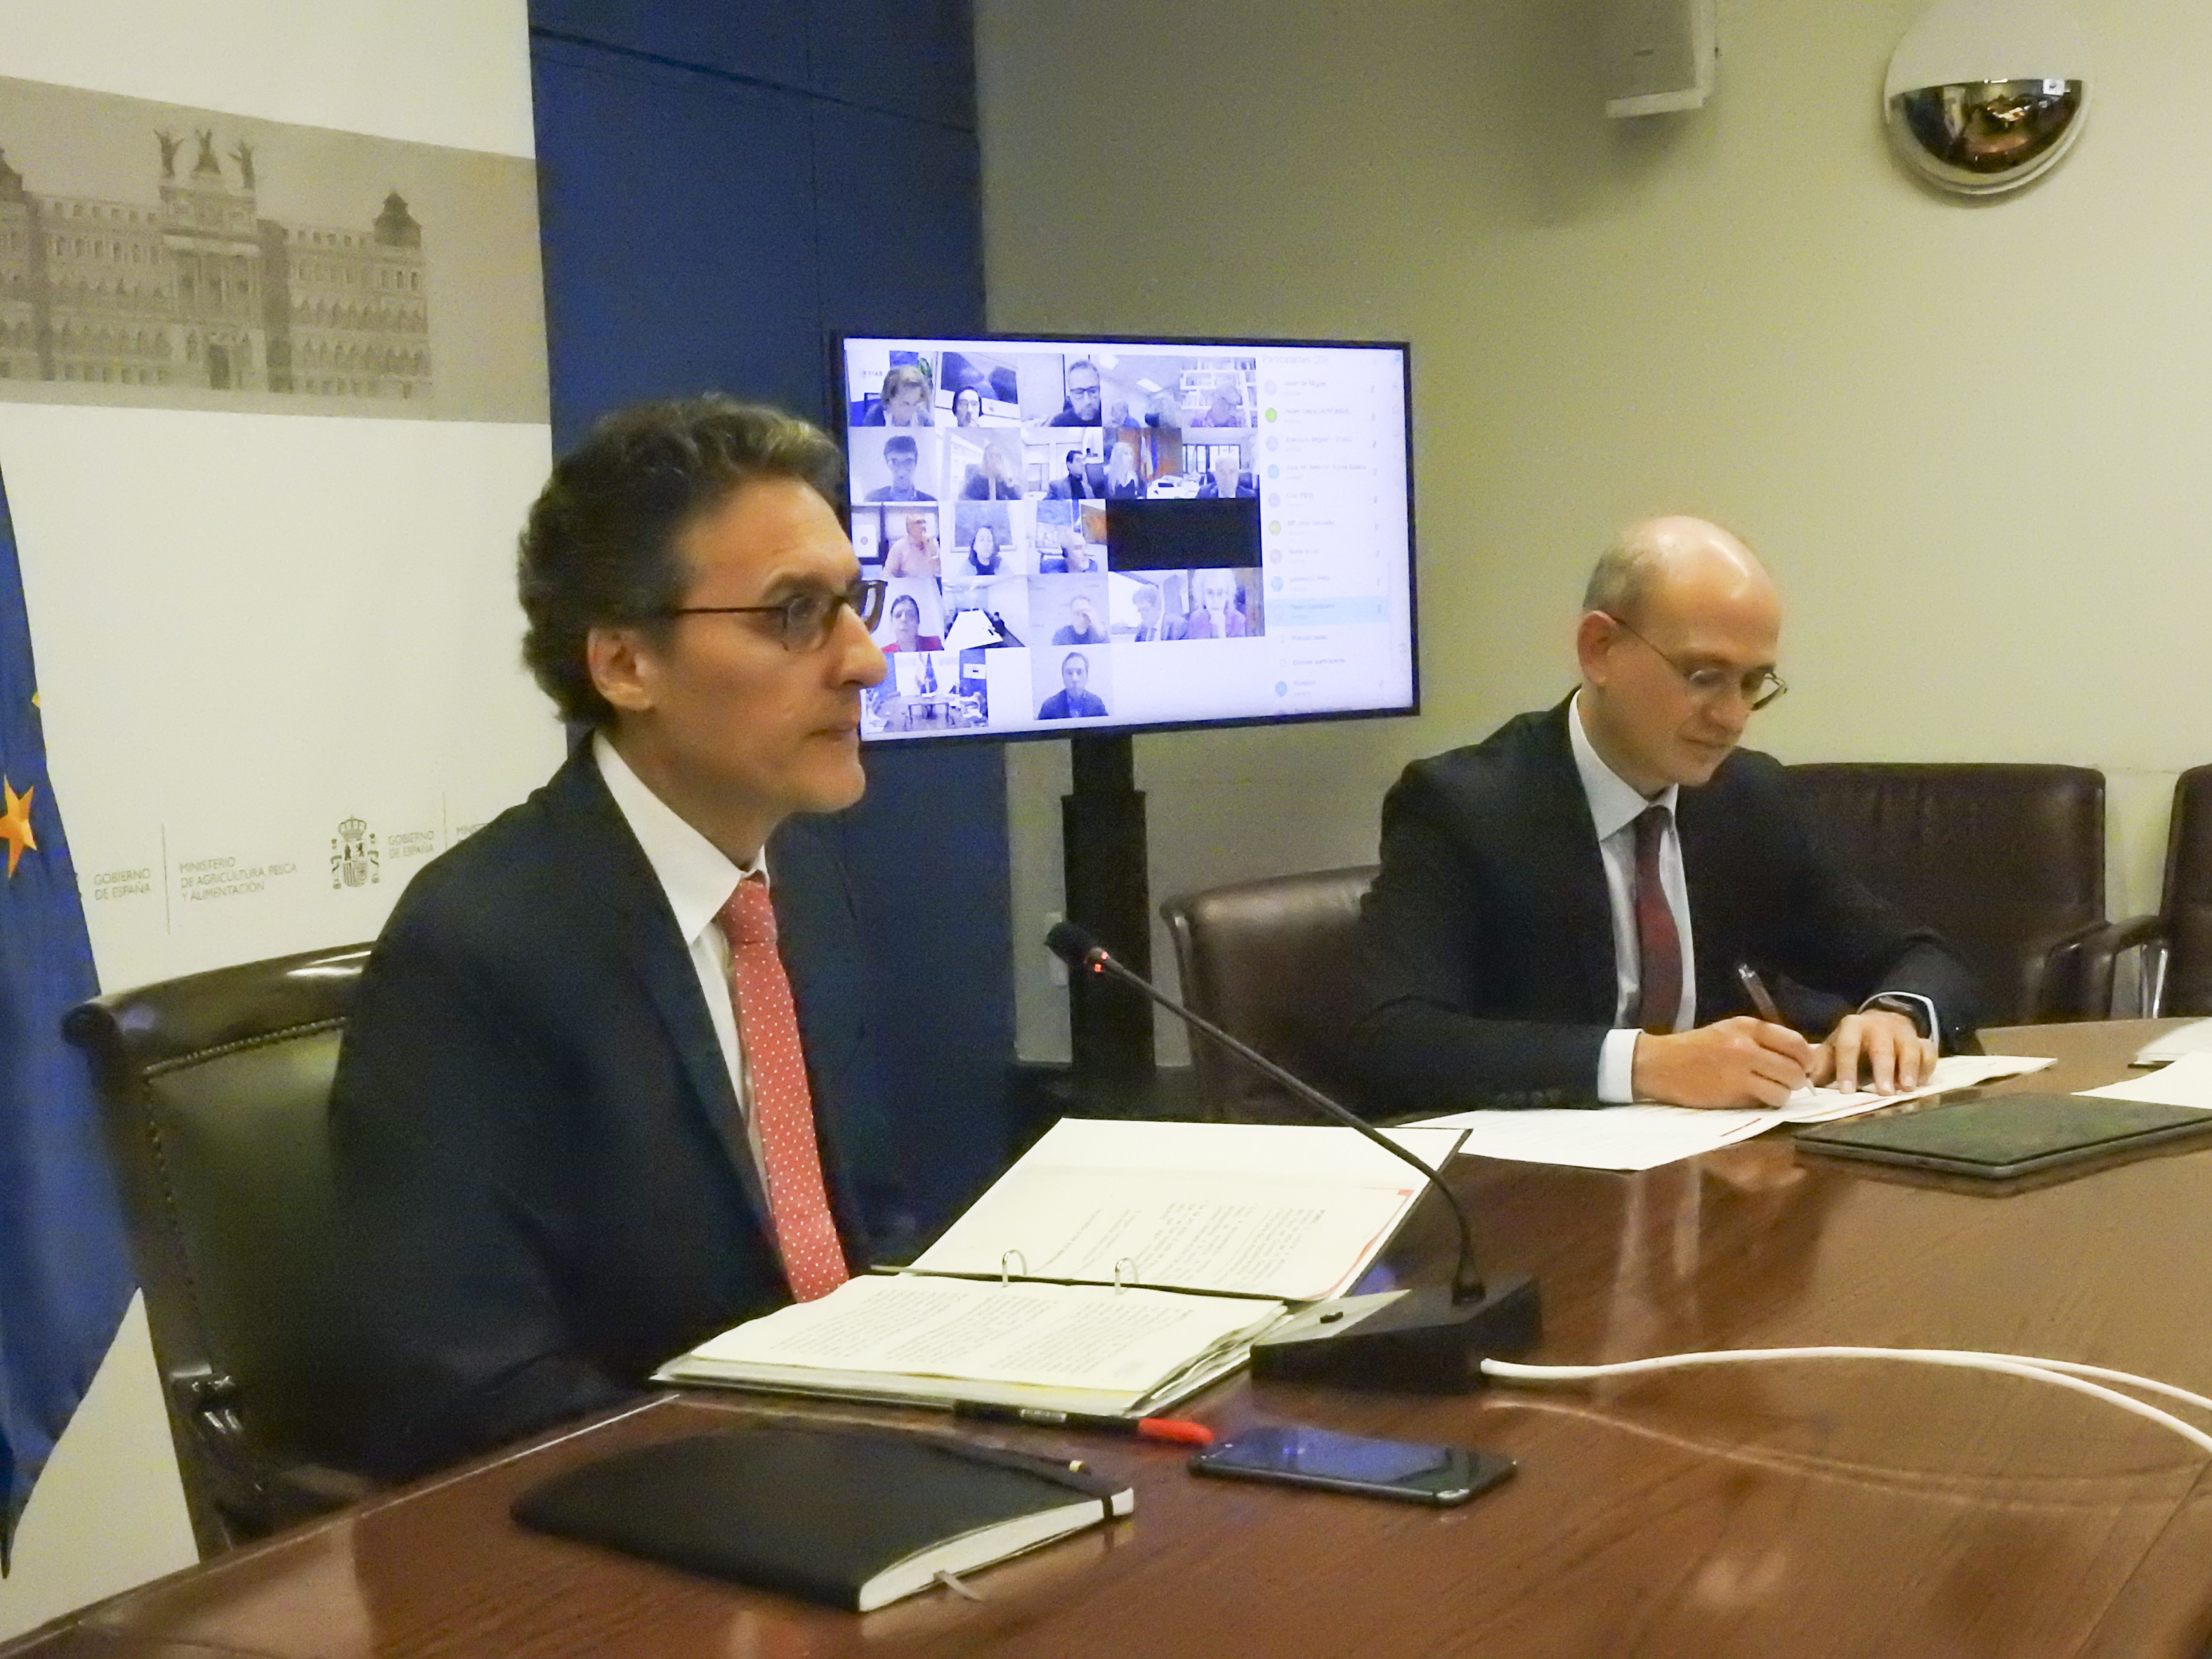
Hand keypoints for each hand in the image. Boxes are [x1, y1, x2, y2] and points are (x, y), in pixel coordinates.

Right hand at [1631, 1017, 1816, 1108]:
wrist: (1660, 1064)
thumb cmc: (1695, 1048)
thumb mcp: (1729, 1031)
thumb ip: (1761, 1041)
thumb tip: (1797, 1059)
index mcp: (1748, 1027)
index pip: (1796, 1043)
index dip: (1807, 1059)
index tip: (1804, 1067)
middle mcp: (1747, 1046)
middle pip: (1796, 1068)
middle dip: (1798, 1080)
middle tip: (1788, 1083)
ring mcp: (1740, 1071)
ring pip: (1785, 1089)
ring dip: (1782, 1094)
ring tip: (1769, 1092)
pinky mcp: (1733, 1094)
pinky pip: (1767, 1102)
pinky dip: (1767, 1104)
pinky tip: (1754, 1099)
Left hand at [1813, 1011, 1934, 1094]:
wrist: (1882, 1021)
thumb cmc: (1854, 1041)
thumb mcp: (1835, 1046)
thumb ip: (1823, 1063)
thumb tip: (1807, 1081)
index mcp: (1853, 1026)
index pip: (1847, 1046)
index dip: (1846, 1068)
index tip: (1847, 1091)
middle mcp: (1879, 1026)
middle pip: (1882, 1048)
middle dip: (1883, 1070)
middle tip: (1884, 1092)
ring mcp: (1903, 1032)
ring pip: (1909, 1048)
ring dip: (1908, 1069)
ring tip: (1907, 1089)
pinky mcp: (1922, 1039)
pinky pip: (1929, 1051)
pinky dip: (1927, 1066)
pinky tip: (1921, 1083)